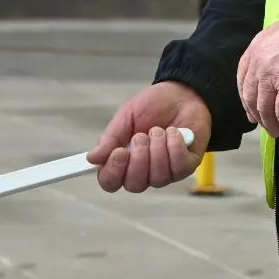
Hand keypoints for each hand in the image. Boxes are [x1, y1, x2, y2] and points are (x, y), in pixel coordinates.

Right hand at [89, 81, 210, 192]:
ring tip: (159, 130)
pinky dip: (175, 146)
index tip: (118, 152)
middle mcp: (143, 172)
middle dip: (139, 158)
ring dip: (158, 149)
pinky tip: (175, 132)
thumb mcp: (127, 117)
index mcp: (123, 162)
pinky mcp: (186, 166)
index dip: (112, 172)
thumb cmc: (152, 107)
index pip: (110, 182)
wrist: (181, 93)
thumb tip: (92, 158)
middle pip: (134, 185)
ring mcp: (166, 172)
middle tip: (141, 135)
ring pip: (157, 177)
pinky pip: (178, 167)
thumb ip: (111, 138)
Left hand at [236, 7, 278, 137]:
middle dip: (258, 116)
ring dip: (273, 125)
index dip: (246, 99)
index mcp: (255, 49)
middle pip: (251, 98)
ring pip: (266, 110)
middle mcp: (258, 64)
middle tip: (267, 126)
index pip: (243, 80)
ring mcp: (271, 77)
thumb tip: (276, 70)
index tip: (252, 112)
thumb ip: (272, 51)